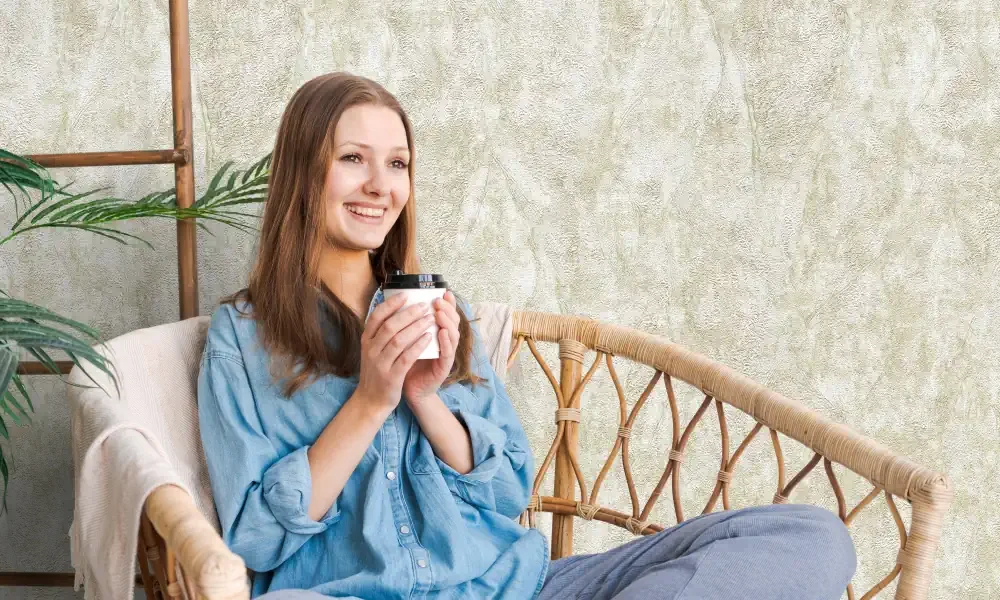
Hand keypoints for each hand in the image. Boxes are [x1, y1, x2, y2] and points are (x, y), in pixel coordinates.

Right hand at [354, 293, 434, 414]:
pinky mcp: (391, 376)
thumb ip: (381, 332)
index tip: (406, 295)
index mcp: (366, 340)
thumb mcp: (373, 350)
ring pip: (399, 340)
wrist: (371, 400)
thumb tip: (396, 309)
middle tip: (424, 305)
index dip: (391, 304)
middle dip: (409, 314)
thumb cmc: (377, 371)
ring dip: (416, 327)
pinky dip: (418, 346)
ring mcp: (380, 363)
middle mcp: (371, 350)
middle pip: (390, 326)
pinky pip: (406, 357)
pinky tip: (428, 338)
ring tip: (430, 319)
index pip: (376, 316)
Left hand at [403, 290, 460, 408]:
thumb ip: (408, 324)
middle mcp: (445, 342)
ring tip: (439, 313)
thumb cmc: (404, 363)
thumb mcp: (406, 340)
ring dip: (448, 322)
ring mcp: (446, 355)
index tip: (443, 291)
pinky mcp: (443, 367)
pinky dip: (446, 342)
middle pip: (453, 321)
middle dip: (447, 309)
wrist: (405, 390)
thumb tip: (399, 301)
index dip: (448, 303)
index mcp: (437, 333)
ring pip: (453, 335)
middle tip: (438, 301)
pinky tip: (441, 333)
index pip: (446, 315)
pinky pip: (448, 353)